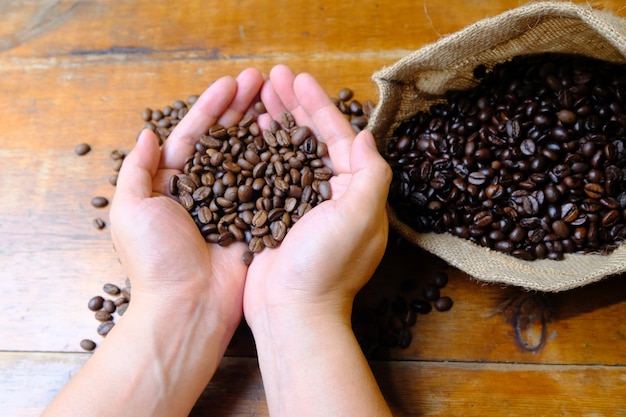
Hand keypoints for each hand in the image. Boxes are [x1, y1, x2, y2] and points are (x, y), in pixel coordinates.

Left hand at [41, 68, 267, 416]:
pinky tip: (288, 138)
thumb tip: (148, 133)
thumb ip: (137, 170)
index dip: (211, 108)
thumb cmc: (156, 260)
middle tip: (261, 79)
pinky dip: (276, 161)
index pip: (192, 135)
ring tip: (277, 98)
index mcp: (171, 184)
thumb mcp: (132, 209)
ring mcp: (231, 204)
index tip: (230, 83)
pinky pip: (266, 185)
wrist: (187, 306)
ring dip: (260, 126)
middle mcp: (204, 190)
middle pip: (224, 140)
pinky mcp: (253, 220)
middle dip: (241, 108)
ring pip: (248, 156)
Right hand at [244, 65, 391, 325]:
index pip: (339, 137)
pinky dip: (260, 151)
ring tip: (258, 95)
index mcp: (356, 191)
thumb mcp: (360, 216)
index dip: (318, 106)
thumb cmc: (327, 268)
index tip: (297, 79)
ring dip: (276, 123)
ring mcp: (304, 206)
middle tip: (272, 77)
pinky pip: (271, 174)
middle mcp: (333, 196)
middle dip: (294, 106)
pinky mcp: (278, 217)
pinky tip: (246, 133)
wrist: (292, 313)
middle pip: (312, 140)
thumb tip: (367, 135)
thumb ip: (371, 173)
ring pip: (289, 153)